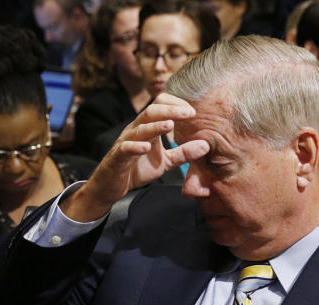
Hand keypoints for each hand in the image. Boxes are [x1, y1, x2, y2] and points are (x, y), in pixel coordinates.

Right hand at [61, 94, 209, 221]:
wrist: (111, 186)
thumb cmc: (137, 169)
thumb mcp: (166, 162)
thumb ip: (184, 153)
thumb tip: (206, 145)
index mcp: (148, 128)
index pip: (160, 104)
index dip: (176, 105)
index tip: (193, 112)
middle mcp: (136, 130)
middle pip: (151, 111)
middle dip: (170, 110)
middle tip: (190, 113)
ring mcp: (125, 142)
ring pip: (139, 128)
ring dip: (155, 126)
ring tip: (170, 125)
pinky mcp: (117, 157)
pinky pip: (125, 148)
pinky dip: (135, 147)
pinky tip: (146, 147)